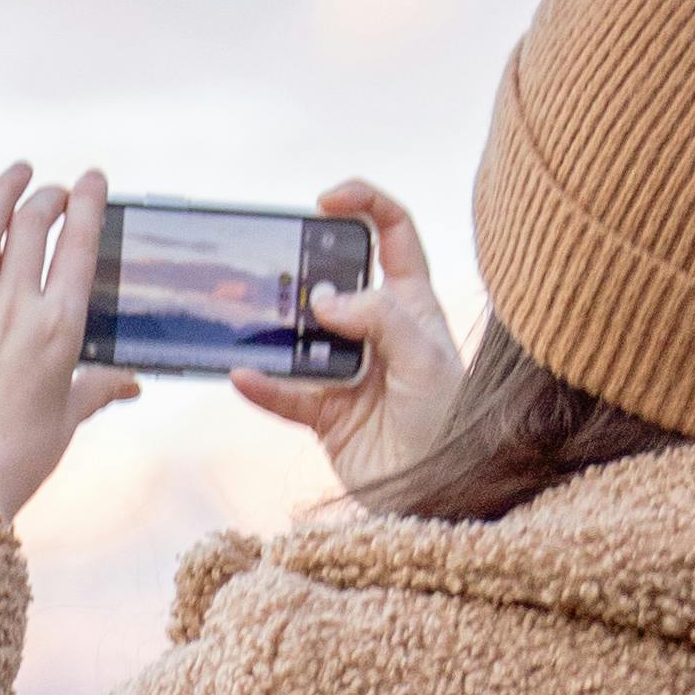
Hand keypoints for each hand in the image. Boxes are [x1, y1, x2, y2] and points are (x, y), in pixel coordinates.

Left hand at [0, 163, 140, 522]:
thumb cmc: (19, 463)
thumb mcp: (67, 422)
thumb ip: (97, 390)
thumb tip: (131, 384)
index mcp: (60, 332)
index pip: (79, 248)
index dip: (88, 204)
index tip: (93, 180)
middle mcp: (16, 314)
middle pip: (33, 228)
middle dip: (49, 198)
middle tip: (55, 192)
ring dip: (2, 193)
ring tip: (18, 173)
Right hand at [231, 178, 464, 495]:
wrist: (440, 493)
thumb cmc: (450, 420)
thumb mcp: (425, 358)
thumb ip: (379, 319)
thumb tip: (323, 300)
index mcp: (411, 304)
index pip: (392, 234)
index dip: (364, 205)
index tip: (326, 202)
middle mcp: (377, 331)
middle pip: (332, 282)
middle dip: (302, 270)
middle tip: (276, 267)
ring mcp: (348, 371)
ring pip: (301, 338)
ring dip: (274, 330)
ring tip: (247, 315)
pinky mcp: (325, 415)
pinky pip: (286, 395)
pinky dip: (264, 387)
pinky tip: (244, 375)